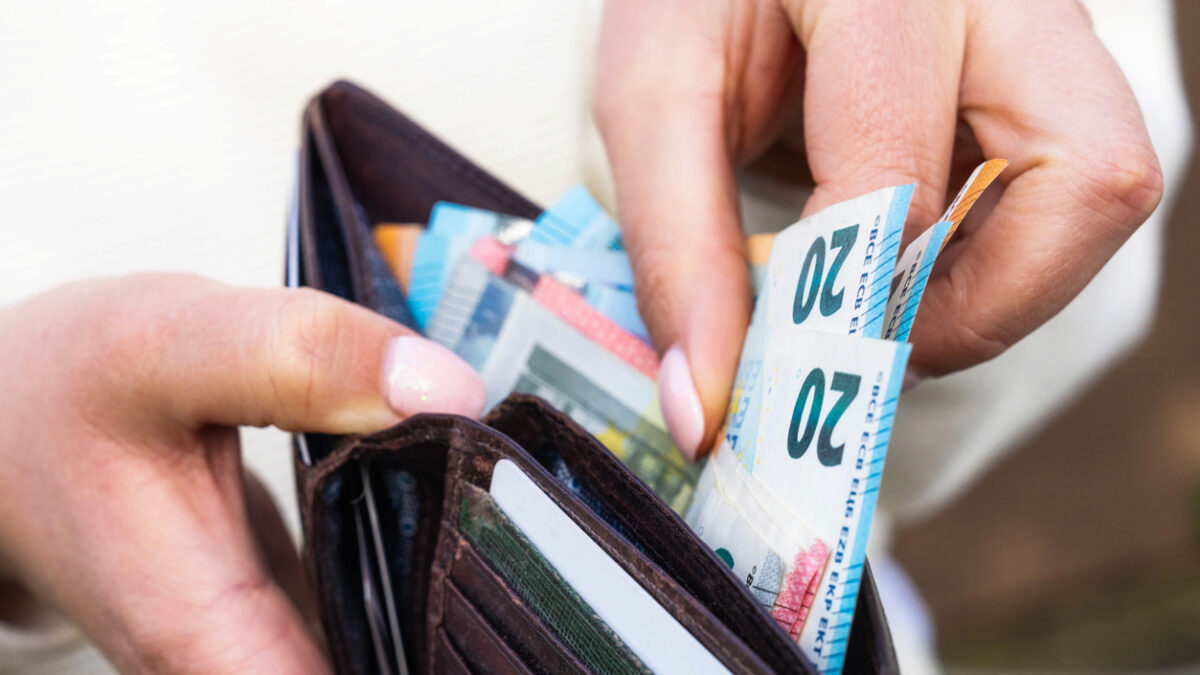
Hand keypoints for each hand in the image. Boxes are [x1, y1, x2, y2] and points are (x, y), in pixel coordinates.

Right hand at [0, 274, 484, 672]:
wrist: (8, 420)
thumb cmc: (68, 391)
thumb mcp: (173, 344)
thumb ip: (302, 356)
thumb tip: (450, 388)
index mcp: (206, 639)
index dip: (448, 667)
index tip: (525, 622)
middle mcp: (236, 668)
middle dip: (470, 639)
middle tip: (551, 568)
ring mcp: (259, 649)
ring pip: (388, 656)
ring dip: (454, 612)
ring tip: (524, 542)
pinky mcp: (281, 615)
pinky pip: (375, 623)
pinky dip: (426, 581)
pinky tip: (472, 529)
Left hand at [595, 0, 1162, 458]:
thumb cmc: (697, 3)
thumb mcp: (653, 101)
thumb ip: (678, 252)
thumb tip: (704, 415)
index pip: (903, 170)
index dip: (849, 299)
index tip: (787, 368)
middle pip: (1086, 181)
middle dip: (982, 307)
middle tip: (873, 342)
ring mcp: (1046, 31)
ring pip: (1098, 197)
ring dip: (996, 289)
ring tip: (882, 297)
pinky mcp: (1052, 73)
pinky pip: (1066, 197)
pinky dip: (992, 258)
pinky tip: (908, 253)